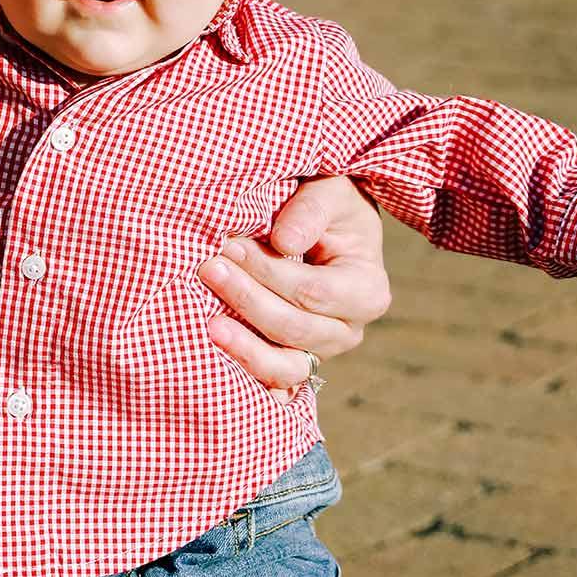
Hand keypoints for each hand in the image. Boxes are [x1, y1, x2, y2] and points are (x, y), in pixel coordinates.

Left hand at [198, 176, 390, 401]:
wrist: (325, 226)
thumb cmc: (327, 206)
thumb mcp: (330, 193)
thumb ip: (310, 212)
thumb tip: (284, 242)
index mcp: (367, 291)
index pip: (312, 291)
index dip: (268, 272)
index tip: (229, 246)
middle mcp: (348, 330)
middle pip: (294, 329)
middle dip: (248, 300)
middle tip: (208, 270)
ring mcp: (320, 353)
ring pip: (284, 367)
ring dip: (244, 348)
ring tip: (209, 326)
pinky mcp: (293, 363)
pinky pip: (271, 382)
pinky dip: (245, 375)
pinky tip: (216, 364)